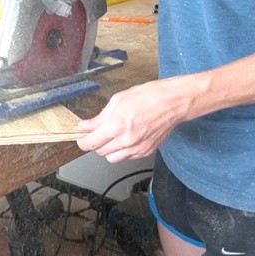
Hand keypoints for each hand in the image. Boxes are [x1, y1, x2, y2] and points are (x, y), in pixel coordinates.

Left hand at [76, 75, 208, 162]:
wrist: (172, 102)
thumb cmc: (148, 97)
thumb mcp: (117, 101)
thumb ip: (100, 117)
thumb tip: (86, 125)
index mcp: (116, 126)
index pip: (91, 143)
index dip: (83, 142)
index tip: (82, 139)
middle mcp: (126, 140)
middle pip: (100, 151)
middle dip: (96, 143)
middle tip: (98, 133)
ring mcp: (137, 148)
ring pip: (113, 158)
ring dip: (108, 150)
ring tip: (112, 137)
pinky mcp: (146, 151)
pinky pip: (127, 158)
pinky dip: (122, 152)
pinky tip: (125, 140)